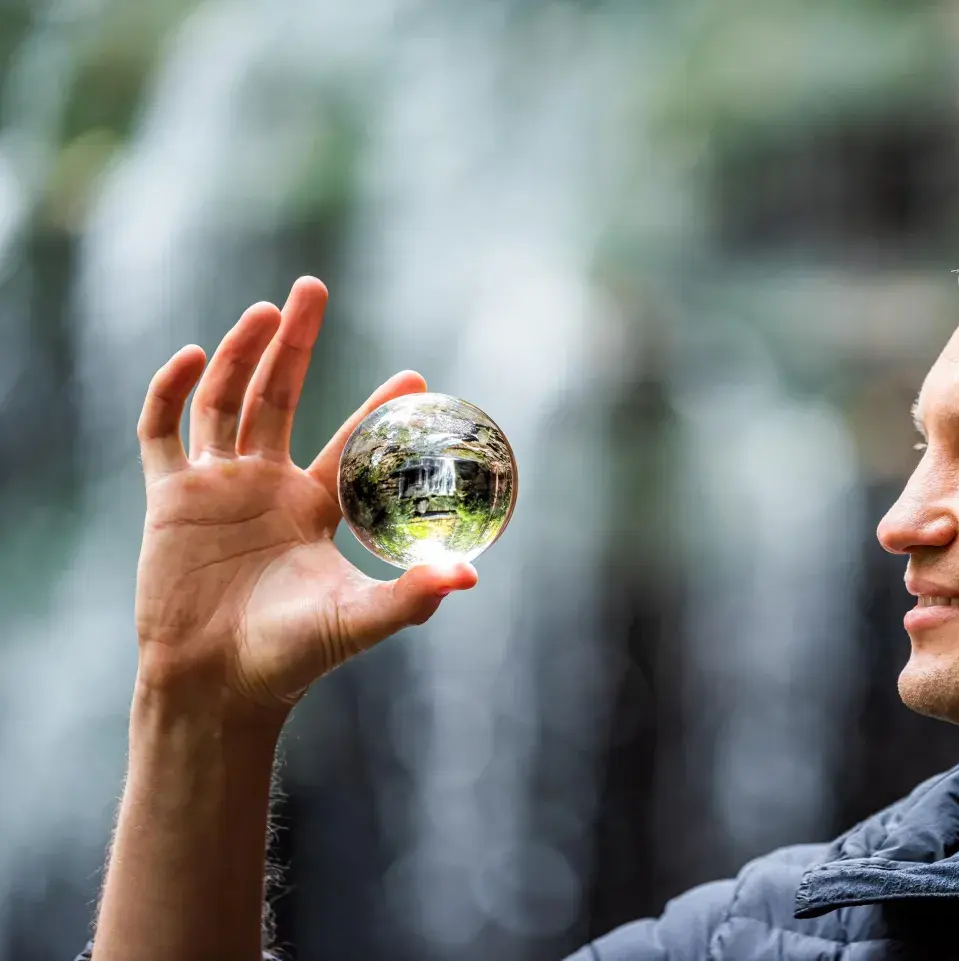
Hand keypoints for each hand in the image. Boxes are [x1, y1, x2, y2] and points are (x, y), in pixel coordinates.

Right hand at [133, 277, 477, 716]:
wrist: (216, 686)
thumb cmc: (291, 657)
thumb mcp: (359, 620)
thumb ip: (412, 596)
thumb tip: (472, 577)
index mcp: (313, 508)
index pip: (348, 444)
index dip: (377, 408)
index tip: (414, 376)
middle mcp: (265, 487)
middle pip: (278, 396)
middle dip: (295, 343)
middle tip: (314, 288)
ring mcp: (215, 488)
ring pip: (225, 401)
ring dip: (240, 352)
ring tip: (267, 308)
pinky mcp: (168, 499)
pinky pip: (162, 433)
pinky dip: (171, 393)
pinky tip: (190, 356)